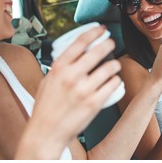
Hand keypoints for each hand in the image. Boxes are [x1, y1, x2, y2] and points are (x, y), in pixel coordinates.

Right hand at [21, 26, 120, 158]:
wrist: (46, 132)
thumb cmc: (45, 108)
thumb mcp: (48, 81)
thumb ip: (61, 67)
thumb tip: (74, 55)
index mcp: (59, 68)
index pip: (80, 41)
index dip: (94, 32)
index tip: (101, 29)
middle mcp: (71, 76)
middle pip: (98, 51)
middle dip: (109, 43)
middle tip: (111, 43)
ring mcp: (84, 89)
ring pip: (109, 67)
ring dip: (115, 63)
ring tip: (114, 64)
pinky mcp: (94, 103)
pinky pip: (113, 84)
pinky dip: (116, 80)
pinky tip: (114, 80)